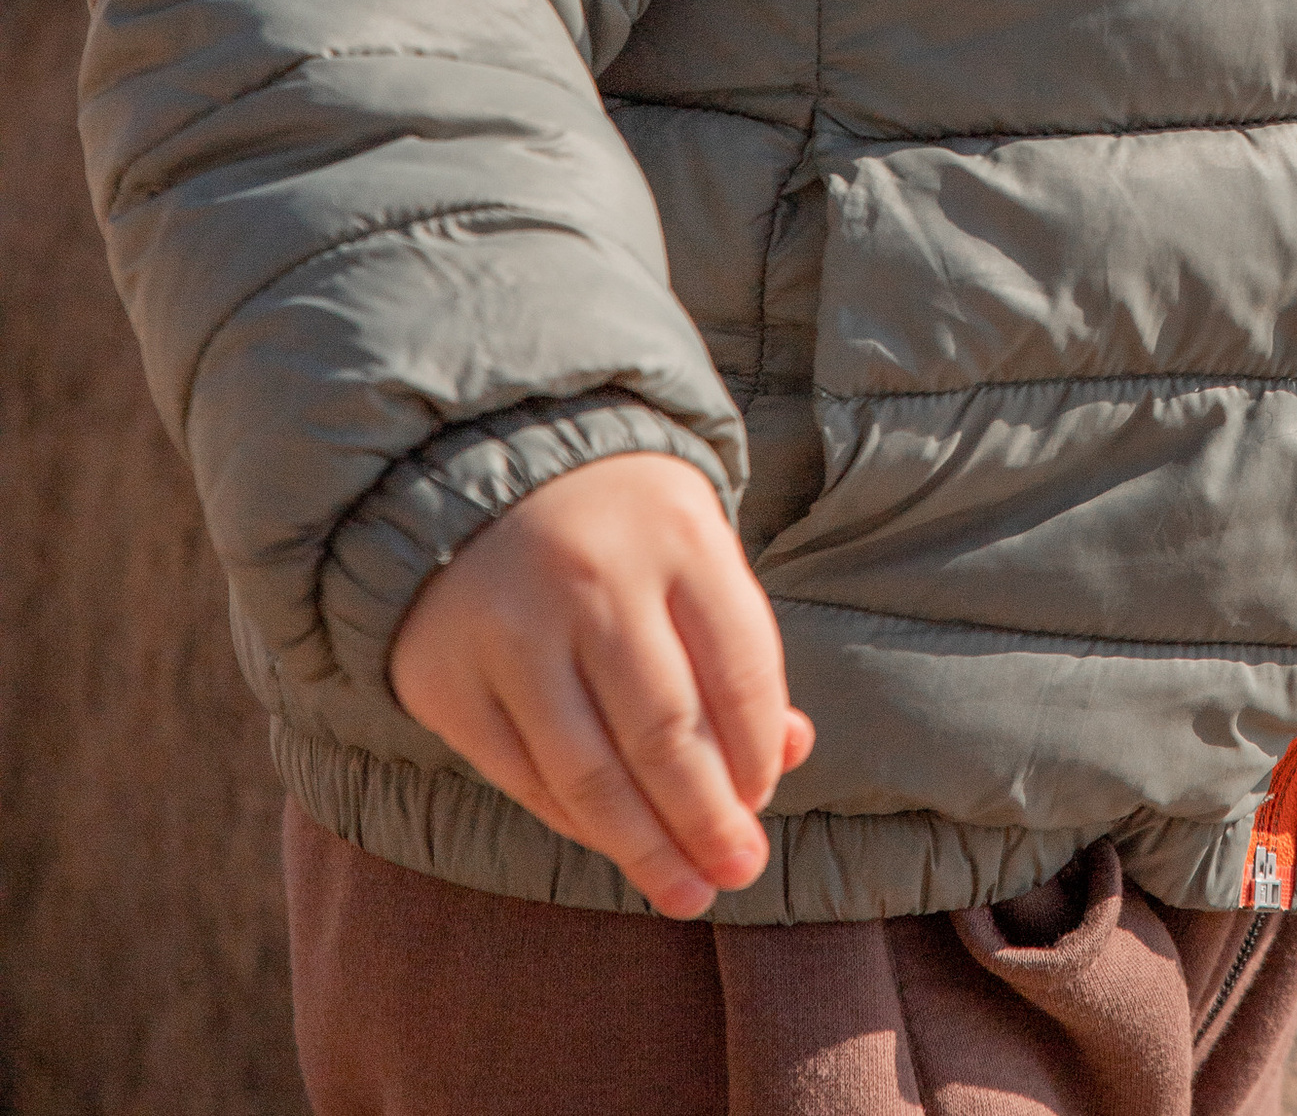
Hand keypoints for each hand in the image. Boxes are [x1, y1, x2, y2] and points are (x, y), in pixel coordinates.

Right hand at [387, 451, 815, 919]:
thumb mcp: (688, 550)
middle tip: (737, 871)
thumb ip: (734, 647)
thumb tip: (786, 758)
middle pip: (667, 734)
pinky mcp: (451, 679)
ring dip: (645, 848)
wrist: (474, 464)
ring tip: (685, 890)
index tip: (763, 801)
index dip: (758, 754)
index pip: (740, 671)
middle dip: (709, 819)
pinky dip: (574, 822)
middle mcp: (595, 579)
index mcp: (677, 535)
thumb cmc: (615, 526)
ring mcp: (515, 630)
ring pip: (591, 773)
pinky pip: (524, 777)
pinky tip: (610, 843)